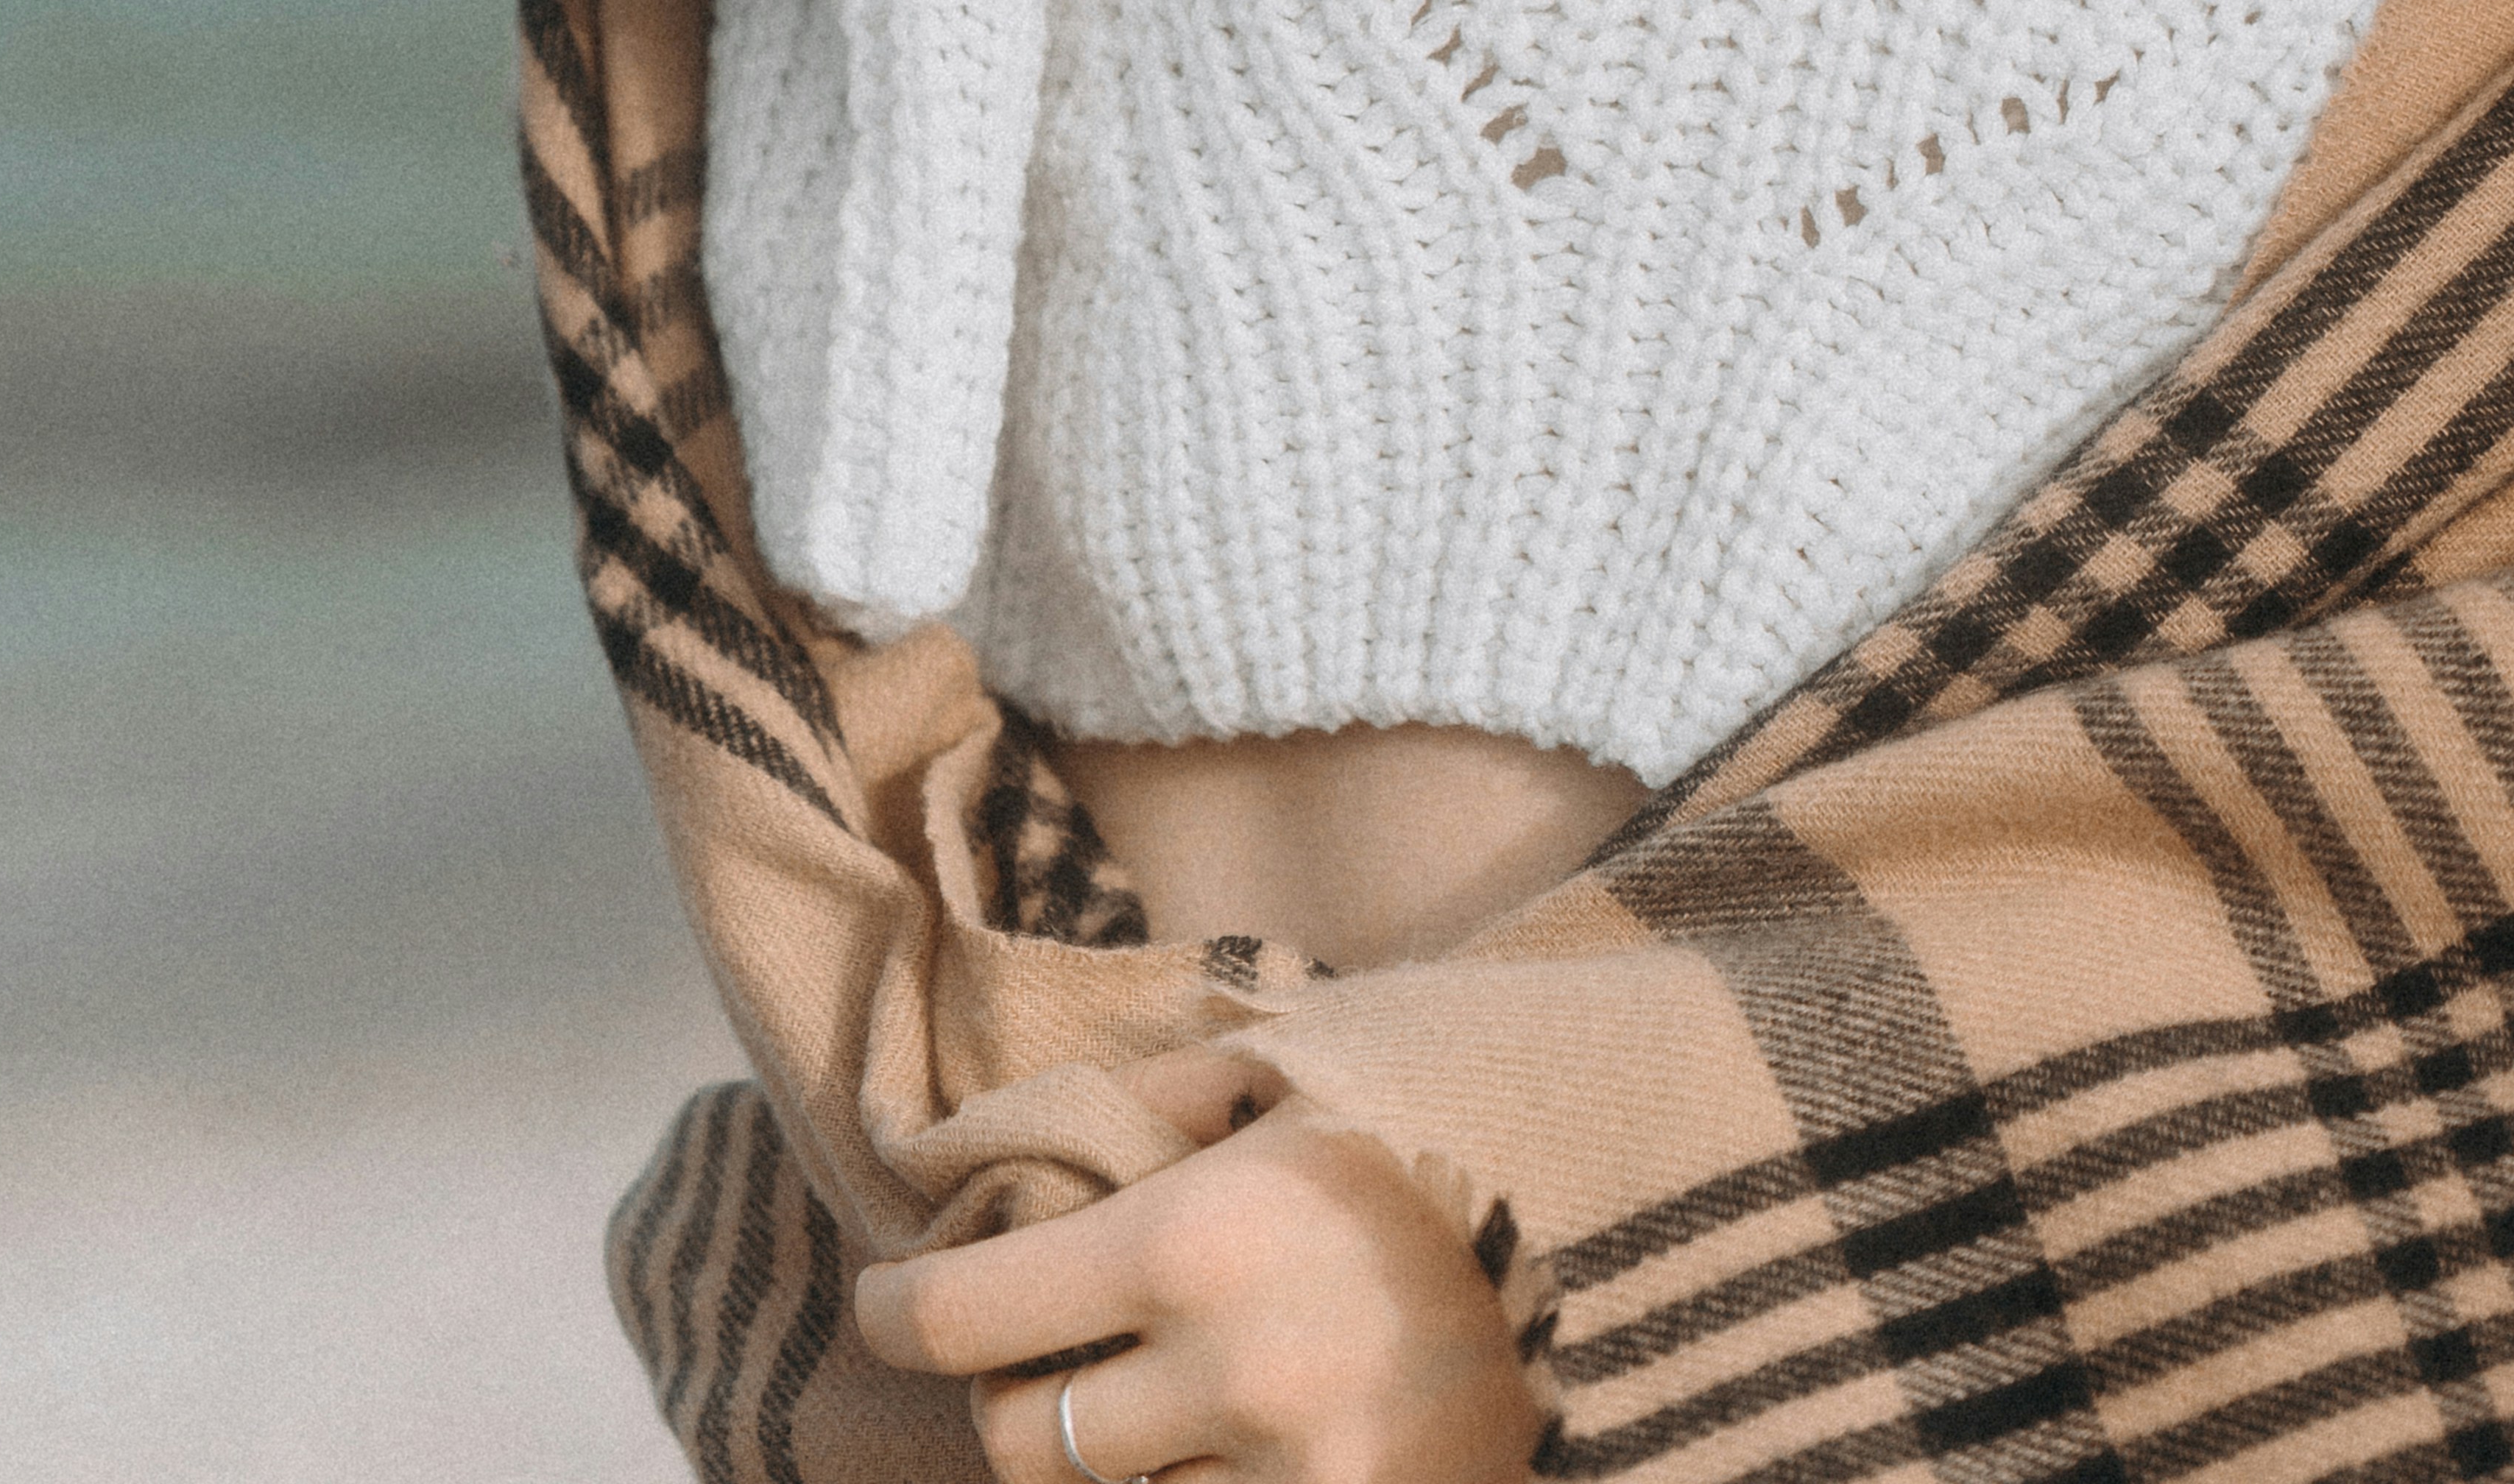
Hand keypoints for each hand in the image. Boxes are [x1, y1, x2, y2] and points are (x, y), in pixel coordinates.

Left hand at [852, 1046, 1541, 1483]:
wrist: (1635, 1219)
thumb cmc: (1450, 1119)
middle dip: (1012, 1397)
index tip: (879, 1299)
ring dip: (1113, 1468)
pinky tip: (1214, 1446)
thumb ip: (1165, 1102)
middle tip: (1037, 1353)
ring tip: (1152, 1405)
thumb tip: (1040, 1142)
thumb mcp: (1298, 1070)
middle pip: (1021, 1445)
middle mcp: (1230, 1376)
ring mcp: (1302, 1478)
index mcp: (1195, 1238)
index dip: (893, 1312)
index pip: (962, 1320)